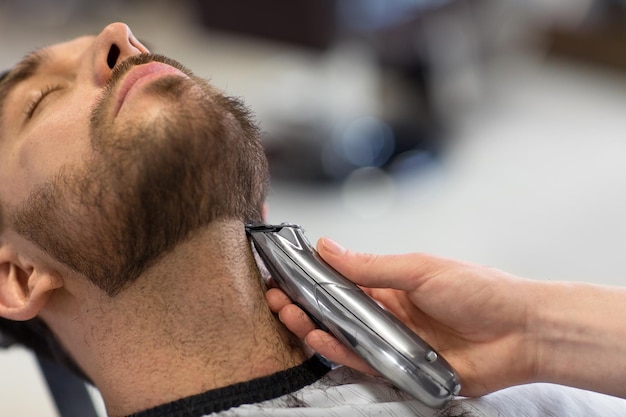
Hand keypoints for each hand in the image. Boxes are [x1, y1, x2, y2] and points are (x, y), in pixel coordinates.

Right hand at [266, 238, 539, 396]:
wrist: (521, 330)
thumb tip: (329, 248)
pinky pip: (362, 363)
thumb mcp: (420, 269)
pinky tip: (318, 339)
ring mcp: (391, 341)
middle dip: (304, 303)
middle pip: (335, 311)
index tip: (285, 271)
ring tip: (287, 313)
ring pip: (343, 337)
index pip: (342, 280)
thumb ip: (371, 266)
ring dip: (313, 326)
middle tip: (276, 296)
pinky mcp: (400, 368)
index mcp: (391, 284)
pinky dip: (338, 353)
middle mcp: (387, 313)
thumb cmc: (480, 291)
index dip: (312, 277)